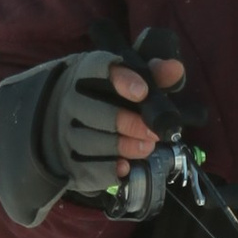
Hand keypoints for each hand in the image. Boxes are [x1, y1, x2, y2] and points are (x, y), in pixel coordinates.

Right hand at [36, 49, 188, 201]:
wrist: (62, 119)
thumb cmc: (104, 96)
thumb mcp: (126, 79)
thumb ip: (152, 74)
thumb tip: (175, 70)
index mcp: (84, 74)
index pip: (96, 67)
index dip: (121, 78)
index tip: (142, 92)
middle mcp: (69, 101)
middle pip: (92, 111)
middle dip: (125, 122)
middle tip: (153, 132)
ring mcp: (64, 131)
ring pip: (88, 141)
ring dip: (120, 146)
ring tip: (146, 148)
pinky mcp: (67, 159)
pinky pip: (83, 166)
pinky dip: (106, 169)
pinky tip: (125, 167)